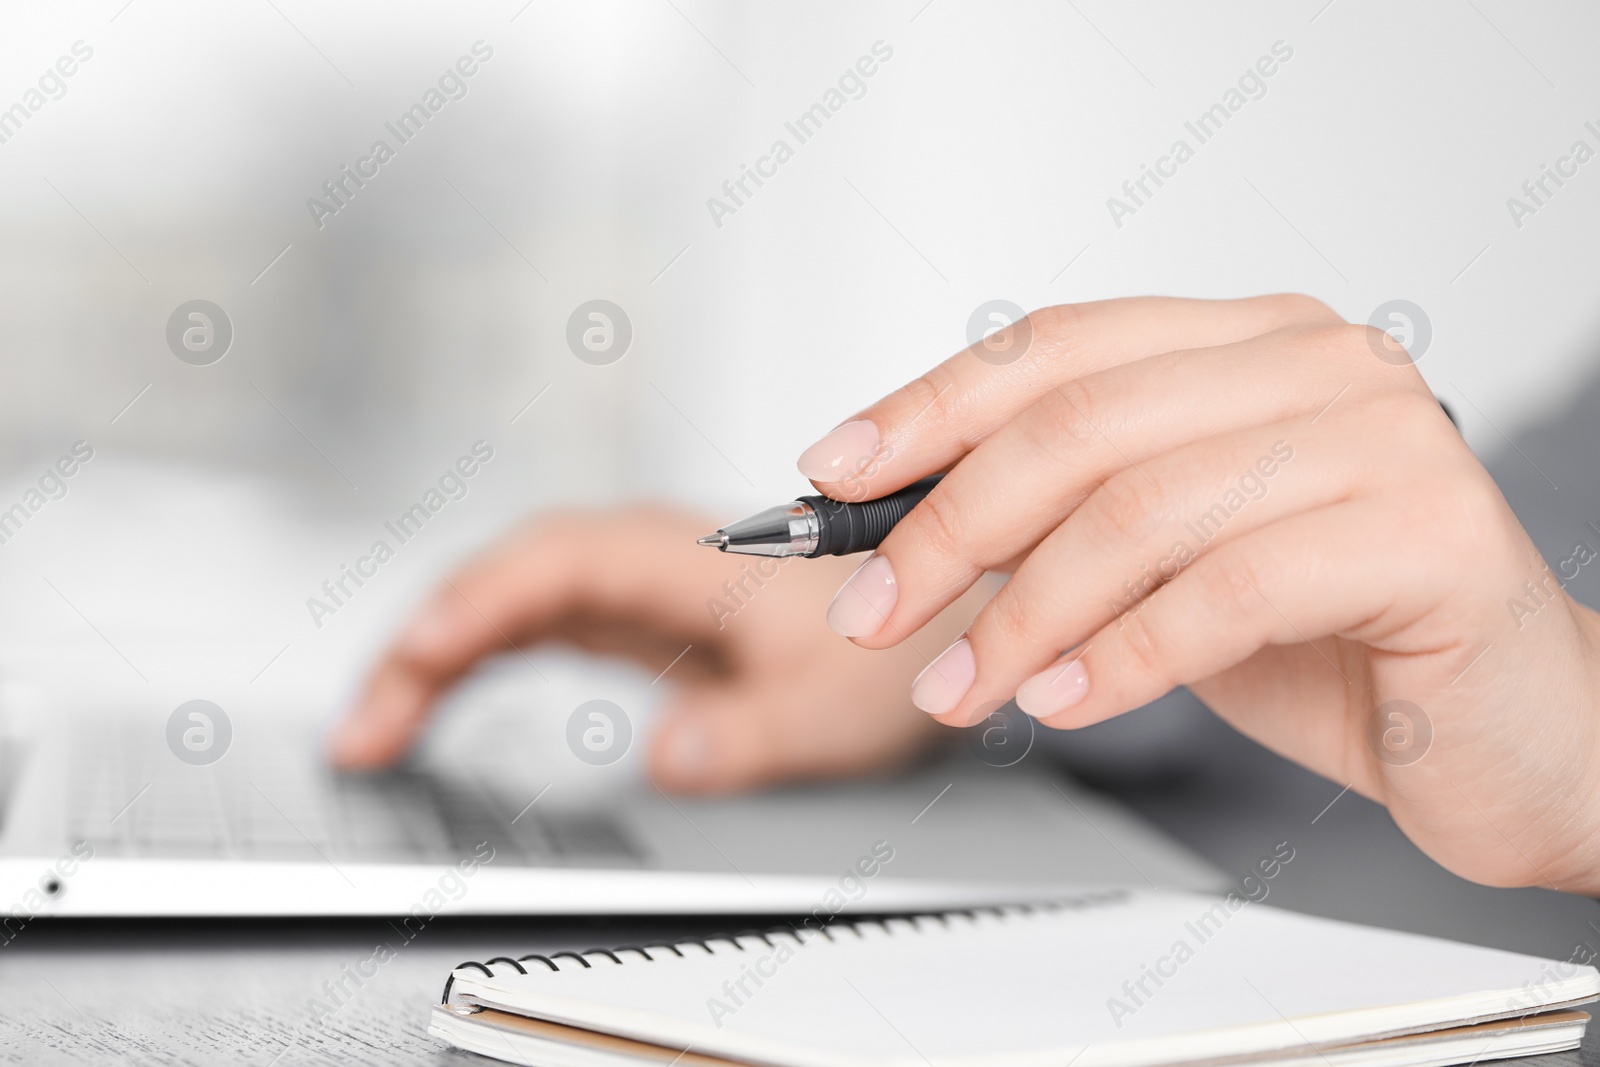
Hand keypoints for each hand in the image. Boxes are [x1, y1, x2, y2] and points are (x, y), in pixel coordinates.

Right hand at [331, 506, 967, 792]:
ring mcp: (632, 580)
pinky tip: (432, 697)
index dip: (484, 597)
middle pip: (510, 576)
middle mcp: (649, 555)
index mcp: (690, 559)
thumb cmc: (884, 641)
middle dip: (426, 641)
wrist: (924, 609)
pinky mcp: (629, 610)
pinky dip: (471, 655)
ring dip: (434, 652)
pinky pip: (528, 621)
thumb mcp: (832, 708)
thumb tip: (667, 754)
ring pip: (508, 598)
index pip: (561, 561)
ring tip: (371, 729)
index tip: (425, 647)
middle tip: (365, 729)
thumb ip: (752, 732)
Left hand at [797, 294, 1599, 892]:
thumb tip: (904, 527)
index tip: (837, 472)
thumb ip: (1062, 524)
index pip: (1058, 347)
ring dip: (1018, 615)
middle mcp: (1317, 363)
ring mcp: (1380, 436)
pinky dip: (1121, 658)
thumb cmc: (1337, 642)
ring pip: (1138, 510)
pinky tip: (1064, 701)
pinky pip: (1226, 590)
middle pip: (1077, 425)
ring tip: (961, 688)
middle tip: (872, 611)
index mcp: (1248, 344)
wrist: (1512, 734)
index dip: (929, 406)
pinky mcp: (1426, 532)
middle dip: (944, 528)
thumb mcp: (1166, 566)